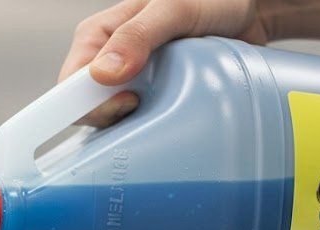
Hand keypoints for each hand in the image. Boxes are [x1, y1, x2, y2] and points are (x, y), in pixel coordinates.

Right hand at [59, 0, 268, 125]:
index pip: (71, 84)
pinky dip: (151, 128)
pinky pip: (140, 124)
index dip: (91, 103)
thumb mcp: (175, 7)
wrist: (248, 11)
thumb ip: (139, 35)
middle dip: (112, 118)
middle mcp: (109, 61)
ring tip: (164, 110)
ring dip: (134, 126)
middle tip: (149, 107)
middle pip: (90, 109)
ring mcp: (132, 81)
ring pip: (114, 121)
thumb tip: (103, 75)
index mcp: (100, 35)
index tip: (128, 102)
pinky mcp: (154, 97)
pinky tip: (170, 121)